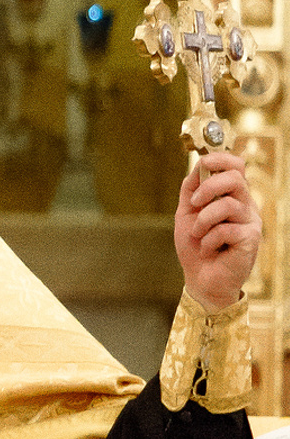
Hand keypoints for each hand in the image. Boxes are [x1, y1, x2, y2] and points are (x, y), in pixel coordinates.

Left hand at [176, 147, 260, 312]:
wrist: (200, 280)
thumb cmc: (195, 247)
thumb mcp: (186, 213)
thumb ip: (191, 189)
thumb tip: (197, 165)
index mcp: (232, 196)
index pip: (236, 166)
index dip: (220, 158)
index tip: (203, 162)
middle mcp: (245, 205)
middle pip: (235, 177)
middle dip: (208, 186)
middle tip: (193, 204)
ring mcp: (251, 221)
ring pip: (227, 204)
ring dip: (203, 220)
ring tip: (198, 235)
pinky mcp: (251, 239)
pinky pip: (225, 229)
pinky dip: (208, 240)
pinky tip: (209, 250)